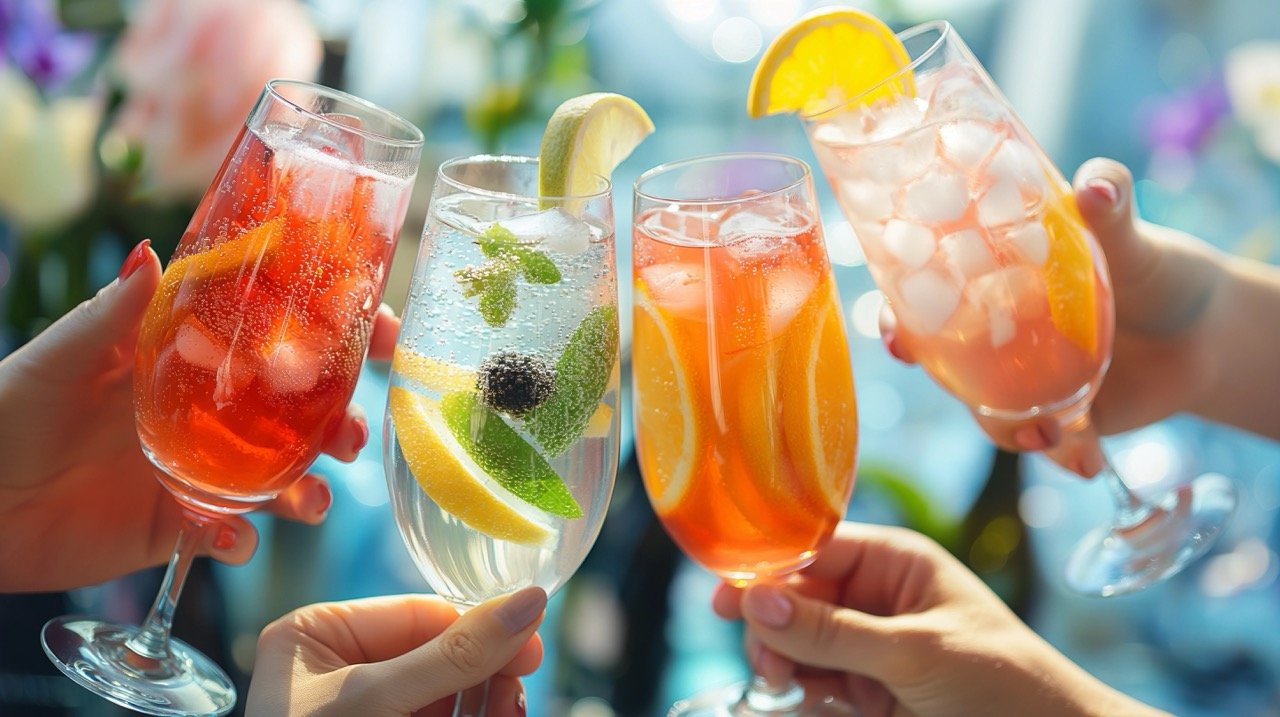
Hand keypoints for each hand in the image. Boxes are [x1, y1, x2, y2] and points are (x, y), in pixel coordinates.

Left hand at [0, 240, 401, 591]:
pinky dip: (243, 537)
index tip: (381, 330)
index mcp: (192, 359)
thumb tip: (149, 252)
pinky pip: (235, 533)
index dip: (338, 332)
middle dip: (343, 422)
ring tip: (310, 498)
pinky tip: (229, 535)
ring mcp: (202, 471)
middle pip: (301, 413)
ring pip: (285, 477)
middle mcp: (209, 413)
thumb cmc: (10, 412)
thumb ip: (115, 313)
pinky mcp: (184, 524)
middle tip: (353, 434)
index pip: (280, 338)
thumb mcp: (64, 356)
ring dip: (312, 488)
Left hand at [246, 587, 545, 716]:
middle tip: (524, 680)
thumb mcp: (379, 700)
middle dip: (485, 670)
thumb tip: (527, 601)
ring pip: (447, 692)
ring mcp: (363, 710)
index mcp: (315, 636)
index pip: (417, 614)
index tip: (529, 635)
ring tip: (511, 709)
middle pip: (439, 653)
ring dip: (487, 700)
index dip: (477, 625)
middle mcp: (337, 669)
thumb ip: (454, 654)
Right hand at [713, 522, 1169, 716]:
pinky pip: (815, 681)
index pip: (814, 549)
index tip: (724, 598)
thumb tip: (755, 599)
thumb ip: (832, 630)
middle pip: (796, 598)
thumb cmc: (1004, 683)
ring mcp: (871, 646)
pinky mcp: (869, 691)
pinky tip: (810, 700)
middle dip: (774, 626)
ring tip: (790, 686)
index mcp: (895, 562)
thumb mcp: (914, 652)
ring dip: (784, 664)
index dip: (767, 569)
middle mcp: (877, 597)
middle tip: (770, 664)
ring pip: (798, 644)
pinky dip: (803, 692)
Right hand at [881, 158, 1230, 455]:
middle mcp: (996, 334)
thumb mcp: (1132, 236)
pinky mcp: (1057, 419)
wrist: (1208, 336)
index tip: (895, 330)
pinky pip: (1042, 443)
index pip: (925, 296)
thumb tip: (1095, 184)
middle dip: (936, 379)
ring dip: (1006, 431)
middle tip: (956, 390)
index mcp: (993, 285)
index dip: (898, 315)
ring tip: (1051, 434)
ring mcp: (1023, 380)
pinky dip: (1064, 456)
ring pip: (987, 412)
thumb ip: (1112, 206)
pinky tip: (1088, 461)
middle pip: (940, 358)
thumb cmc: (1157, 272)